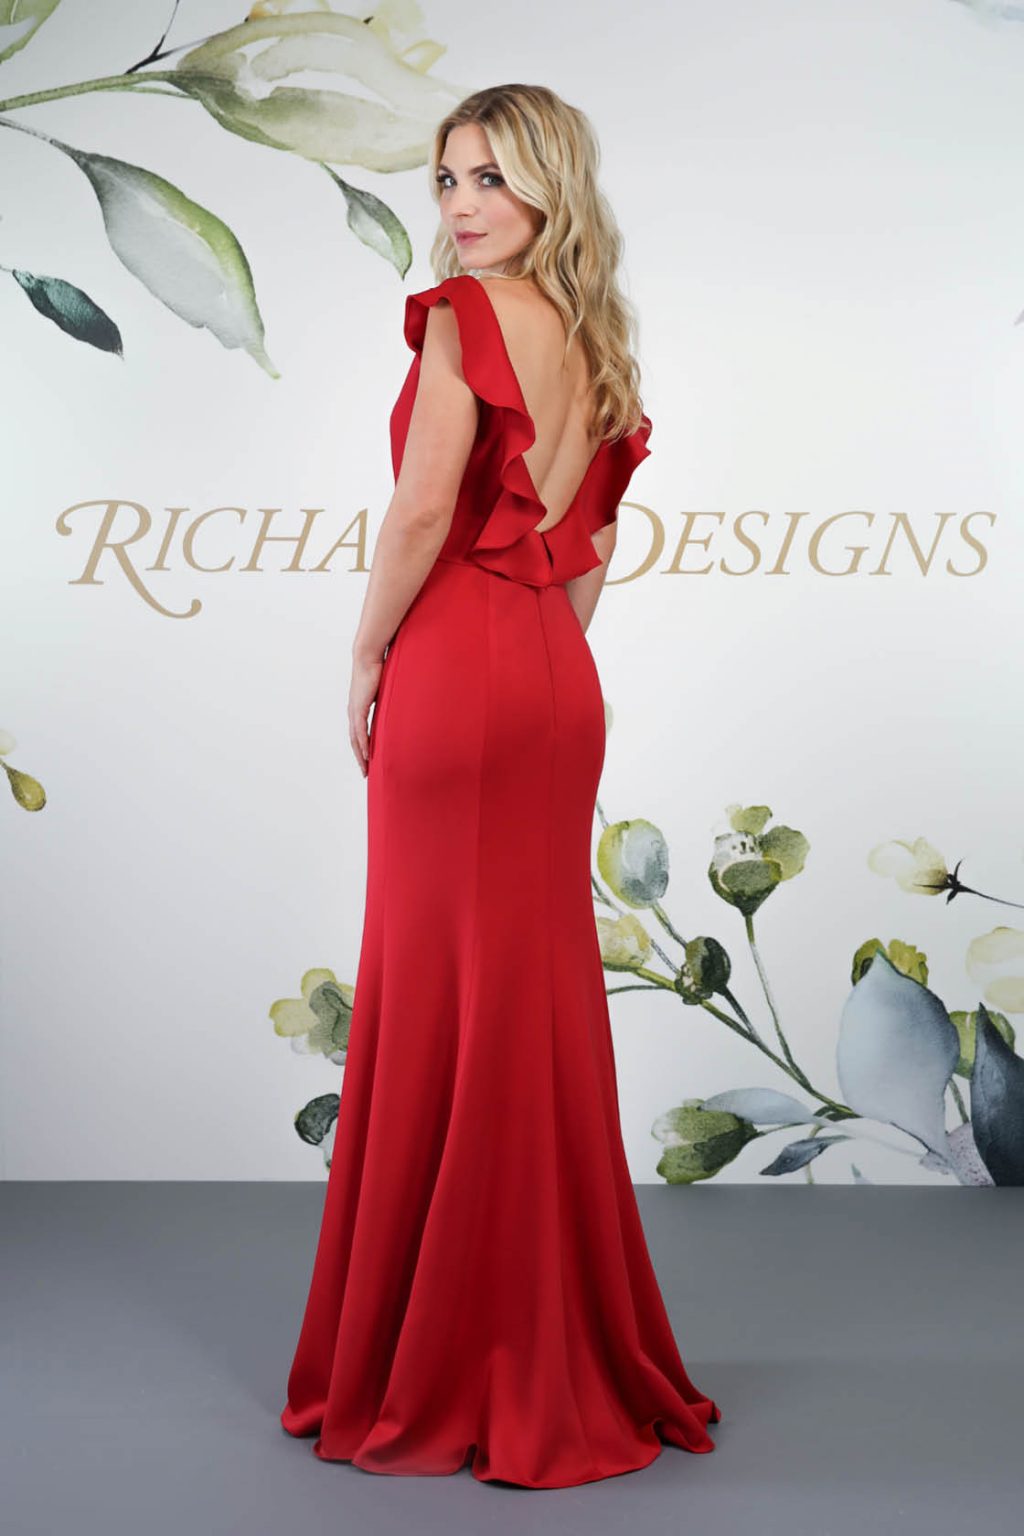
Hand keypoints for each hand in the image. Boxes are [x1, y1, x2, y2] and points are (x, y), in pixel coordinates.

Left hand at [349, 651, 383, 778]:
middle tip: (365, 771)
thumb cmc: (378, 668)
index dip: (362, 747)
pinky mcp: (358, 708)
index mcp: (359, 707)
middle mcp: (354, 711)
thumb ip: (389, 699)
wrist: (368, 656)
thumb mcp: (385, 689)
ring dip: (360, 755)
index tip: (368, 759)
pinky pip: (360, 731)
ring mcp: (354, 710)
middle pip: (355, 740)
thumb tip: (401, 703)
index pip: (359, 732)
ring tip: (366, 768)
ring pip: (355, 739)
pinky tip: (366, 755)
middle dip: (360, 757)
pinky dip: (363, 744)